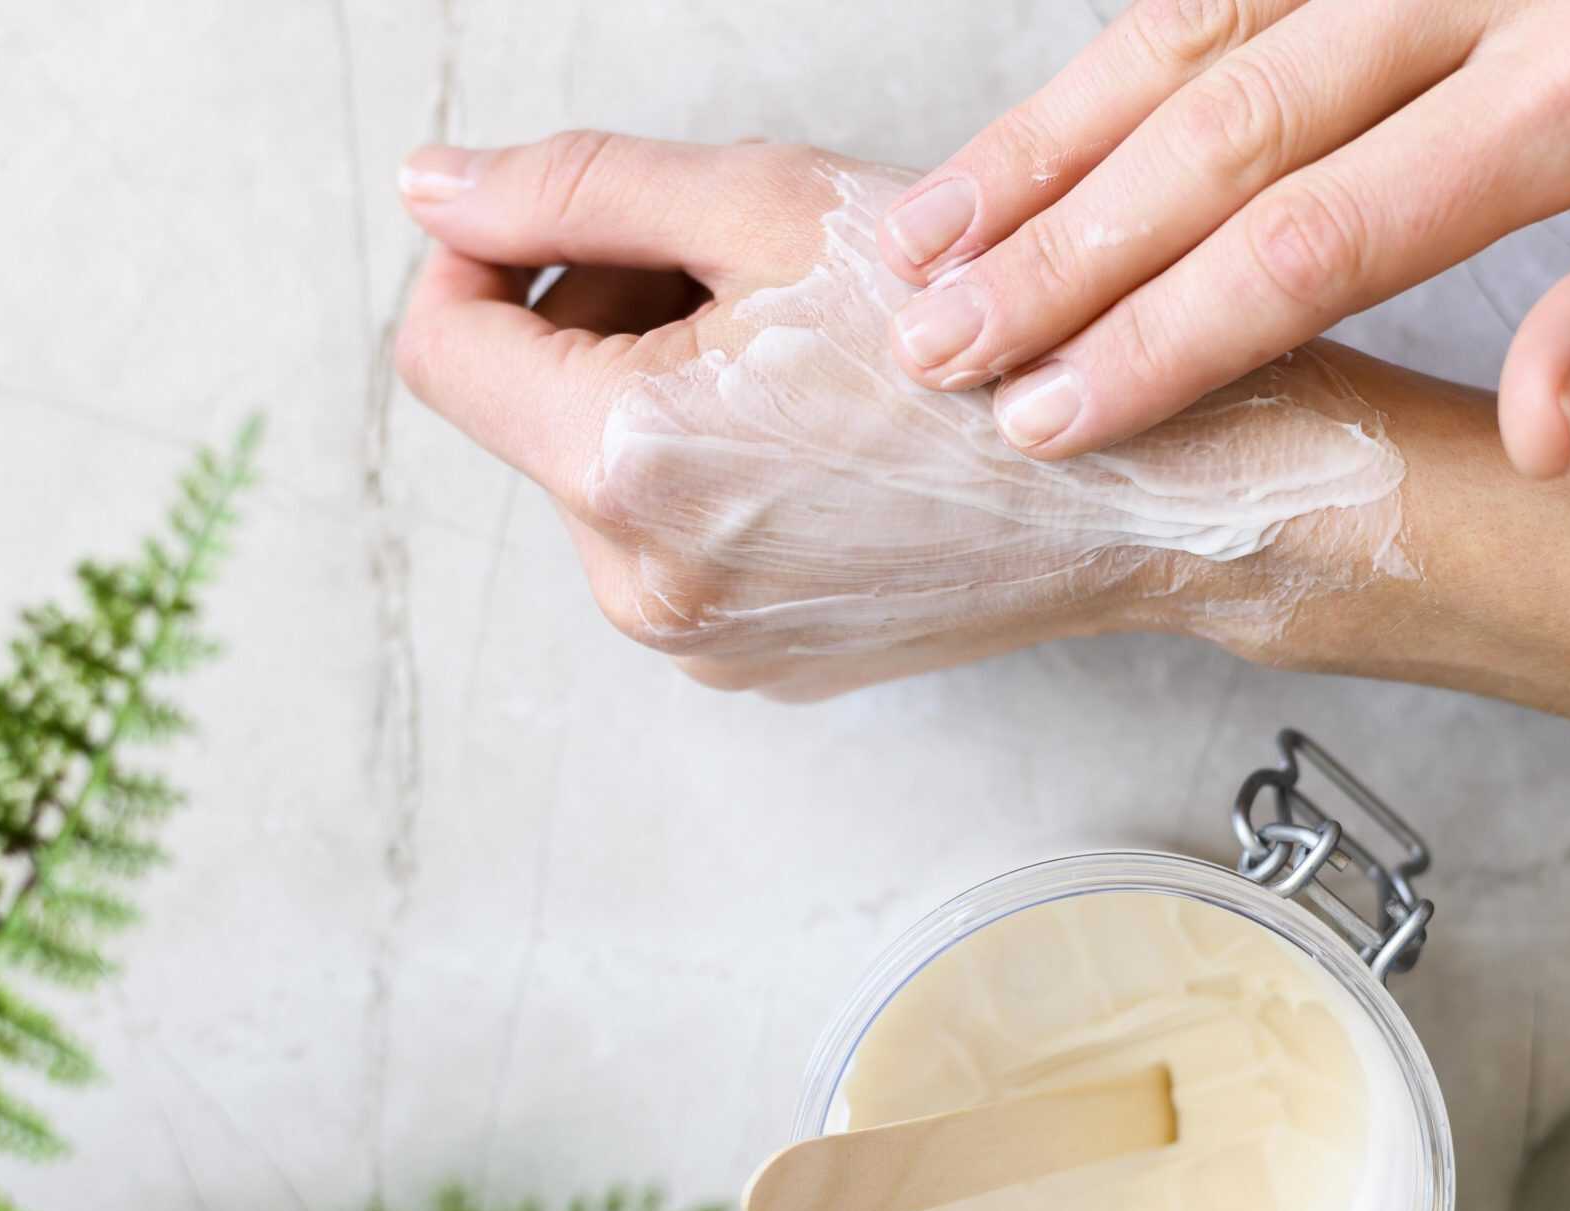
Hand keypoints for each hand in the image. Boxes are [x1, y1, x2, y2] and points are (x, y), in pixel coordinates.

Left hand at [395, 133, 1407, 699]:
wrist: (1137, 484)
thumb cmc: (987, 340)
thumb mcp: (769, 210)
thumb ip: (575, 186)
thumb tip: (432, 188)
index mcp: (628, 467)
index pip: (442, 349)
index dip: (483, 257)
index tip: (562, 222)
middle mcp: (642, 585)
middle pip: (527, 412)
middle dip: (595, 316)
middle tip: (730, 271)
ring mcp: (696, 644)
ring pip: (600, 477)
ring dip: (654, 393)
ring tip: (792, 352)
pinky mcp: (746, 666)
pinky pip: (669, 543)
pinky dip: (707, 473)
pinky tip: (815, 433)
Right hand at [875, 0, 1569, 474]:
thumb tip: (1531, 438)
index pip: (1325, 237)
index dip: (1170, 339)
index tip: (1061, 416)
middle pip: (1219, 138)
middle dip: (1059, 260)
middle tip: (938, 354)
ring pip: (1185, 36)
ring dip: (1041, 150)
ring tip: (920, 251)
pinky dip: (1102, 63)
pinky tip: (1017, 143)